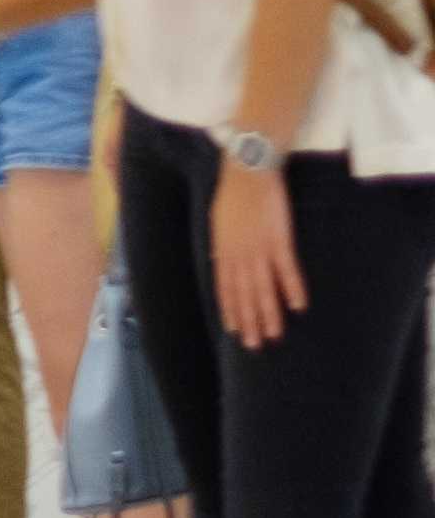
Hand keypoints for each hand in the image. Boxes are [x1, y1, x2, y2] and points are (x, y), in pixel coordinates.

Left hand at [215, 153, 309, 349]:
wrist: (247, 172)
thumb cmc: (233, 194)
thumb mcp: (219, 223)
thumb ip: (222, 245)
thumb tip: (220, 259)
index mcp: (223, 251)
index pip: (225, 289)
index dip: (230, 310)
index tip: (233, 330)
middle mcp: (239, 255)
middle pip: (244, 295)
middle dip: (248, 321)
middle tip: (254, 346)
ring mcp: (259, 249)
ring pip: (264, 289)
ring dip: (269, 314)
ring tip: (274, 335)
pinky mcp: (279, 240)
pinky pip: (287, 270)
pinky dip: (293, 289)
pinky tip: (298, 307)